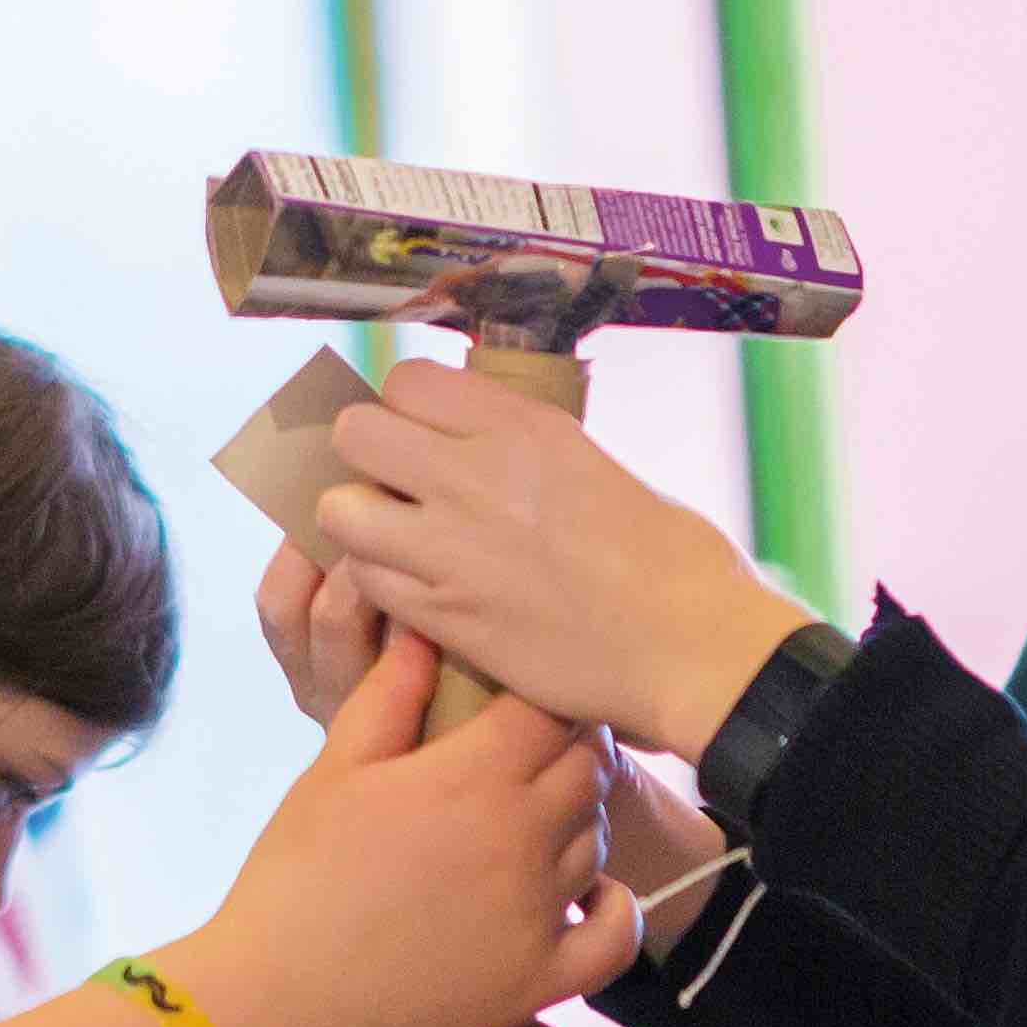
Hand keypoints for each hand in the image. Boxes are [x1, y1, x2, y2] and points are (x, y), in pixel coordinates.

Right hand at [279, 541, 726, 972]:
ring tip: (538, 815)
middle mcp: (522, 837)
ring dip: (580, 819)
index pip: (551, 707)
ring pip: (599, 838)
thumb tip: (424, 629)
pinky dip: (614, 907)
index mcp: (472, 775)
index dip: (541, 694)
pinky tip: (586, 892)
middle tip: (533, 750)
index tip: (519, 696)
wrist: (277, 1003)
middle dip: (568, 748)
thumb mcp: (334, 770)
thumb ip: (389, 694)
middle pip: (589, 767)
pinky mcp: (539, 980)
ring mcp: (537, 912)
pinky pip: (615, 935)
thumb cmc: (292, 879)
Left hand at [322, 359, 812, 757]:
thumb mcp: (593, 463)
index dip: (406, 409)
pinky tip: (419, 590)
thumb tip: (472, 441)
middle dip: (367, 458)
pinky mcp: (445, 615)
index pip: (405, 381)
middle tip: (400, 488)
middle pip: (355, 433)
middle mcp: (476, 474)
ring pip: (340, 511)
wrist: (687, 645)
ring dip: (361, 524)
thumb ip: (521, 447)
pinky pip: (366, 580)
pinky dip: (380, 582)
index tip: (426, 436)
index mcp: (524, 426)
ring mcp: (452, 547)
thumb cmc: (670, 557)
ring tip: (399, 542)